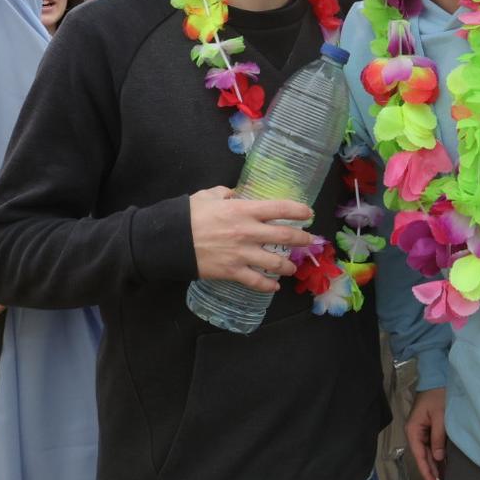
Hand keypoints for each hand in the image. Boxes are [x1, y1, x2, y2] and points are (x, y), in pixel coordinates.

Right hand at [189, 186, 313, 290]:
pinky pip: (256, 282)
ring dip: (288, 265)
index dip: (299, 210)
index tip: (309, 213)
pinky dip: (268, 286)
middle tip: (310, 240)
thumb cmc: (189, 215)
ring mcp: (242, 254)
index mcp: (243, 210)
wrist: (170, 240)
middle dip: (302, 239)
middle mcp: (248, 232)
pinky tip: (274, 286)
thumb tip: (235, 194)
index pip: (280, 208)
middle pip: (285, 236)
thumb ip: (226, 193)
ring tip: (292, 266)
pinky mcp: (233, 272)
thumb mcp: (208, 195)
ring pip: (276, 262)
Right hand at [405, 387, 446, 479]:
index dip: (427, 474)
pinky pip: (433, 450)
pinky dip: (438, 461)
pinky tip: (444, 472)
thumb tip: (438, 458)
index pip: (420, 458)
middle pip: (424, 460)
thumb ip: (438, 437)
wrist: (437, 379)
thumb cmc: (437, 395)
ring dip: (435, 471)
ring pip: (429, 457)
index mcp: (413, 431)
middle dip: (432, 478)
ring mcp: (422, 434)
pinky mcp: (429, 431)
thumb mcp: (439, 416)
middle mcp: (415, 435)